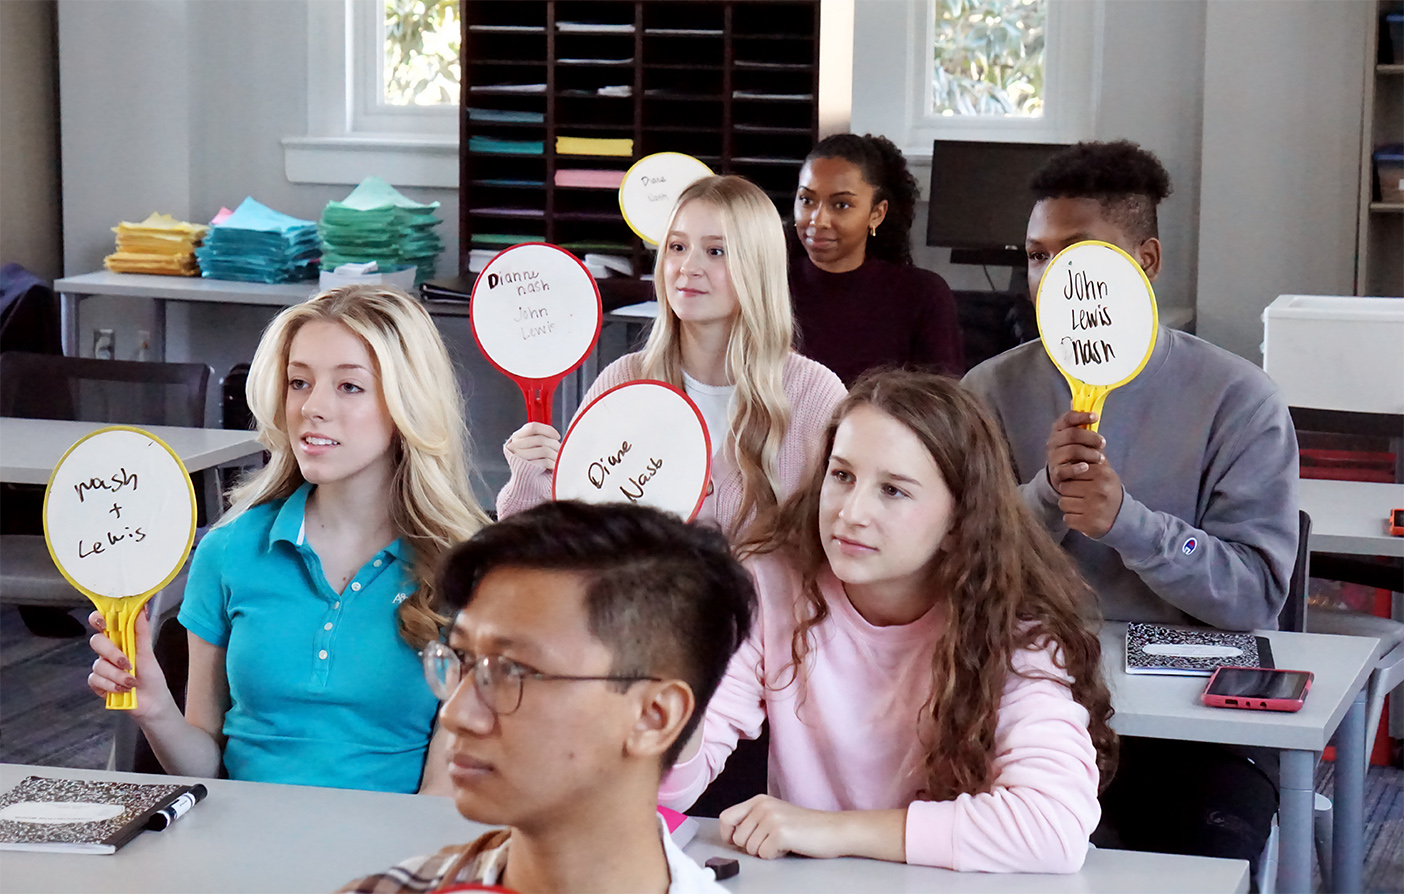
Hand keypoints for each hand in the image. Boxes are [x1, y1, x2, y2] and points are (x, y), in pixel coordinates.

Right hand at [87, 608, 168, 718]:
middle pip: (96, 642)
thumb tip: (141, 608)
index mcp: (120, 640)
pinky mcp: (97, 683)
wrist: (152, 702)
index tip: (101, 621)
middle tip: (127, 663)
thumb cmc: (151, 676)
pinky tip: (123, 689)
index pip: (102, 624)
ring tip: (132, 682)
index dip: (98, 619)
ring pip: (98, 665)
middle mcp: (108, 652)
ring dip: (118, 675)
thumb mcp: (148, 652)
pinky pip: (95, 680)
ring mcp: (101, 668)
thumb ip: (142, 631)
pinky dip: (111, 685)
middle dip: (112, 653)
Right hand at [504, 422, 561, 471]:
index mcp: (517, 437)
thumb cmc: (533, 463)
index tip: (557, 436)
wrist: (525, 483)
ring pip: (544, 450)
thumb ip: (540, 437)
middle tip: (560, 451)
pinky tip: (553, 466)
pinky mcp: (524, 468)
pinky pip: (544, 462)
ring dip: (555, 454)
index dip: (548, 430)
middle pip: (541, 439)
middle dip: (555, 444)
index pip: (533, 427)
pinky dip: (552, 464)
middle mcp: (514, 445)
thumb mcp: (533, 446)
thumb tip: (556, 434)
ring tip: (557, 459)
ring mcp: (517, 457)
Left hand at [718, 795, 845, 859]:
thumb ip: (753, 820)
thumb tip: (731, 836)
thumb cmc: (805, 826)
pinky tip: (788, 846)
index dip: (728, 834)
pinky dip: (775, 856)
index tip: (738, 842)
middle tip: (772, 841)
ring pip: (750, 849)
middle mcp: (762, 806)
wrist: (833, 829)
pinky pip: (764, 855)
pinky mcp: (780, 833)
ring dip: (765, 851)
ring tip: (782, 842)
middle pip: (738, 838)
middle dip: (752, 846)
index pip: (726, 818)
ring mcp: (771, 818)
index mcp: (759, 800)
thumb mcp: (774, 815)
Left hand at [1044, 411, 1122, 537]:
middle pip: (1065, 487)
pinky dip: (1072, 518)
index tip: (1078, 478)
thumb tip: (1081, 426)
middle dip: (1069, 490)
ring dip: (1069, 504)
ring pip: (1063, 503)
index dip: (1072, 475)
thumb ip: (1093, 454)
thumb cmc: (1109, 490)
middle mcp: (1098, 491)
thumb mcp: (1105, 470)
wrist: (1123, 519)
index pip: (1073, 470)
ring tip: (1082, 504)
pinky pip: (1067, 518)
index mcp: (1102, 475)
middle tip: (1081, 494)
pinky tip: (1083, 516)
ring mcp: (1093, 509)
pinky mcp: (1087, 525)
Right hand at [1044, 411, 1105, 492]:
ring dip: (1090, 454)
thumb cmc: (1074, 449)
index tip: (1096, 417)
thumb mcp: (1076, 435)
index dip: (1082, 416)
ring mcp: (1053, 457)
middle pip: (1072, 434)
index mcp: (1059, 429)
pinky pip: (1066, 470)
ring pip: (1072, 451)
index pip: (1068, 418)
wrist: (1062, 472)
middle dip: (1091, 438)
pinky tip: (1087, 467)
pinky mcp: (1056, 472)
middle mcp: (1053, 441)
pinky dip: (1078, 468)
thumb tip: (1081, 400)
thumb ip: (1081, 422)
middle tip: (1103, 442)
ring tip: (1100, 458)